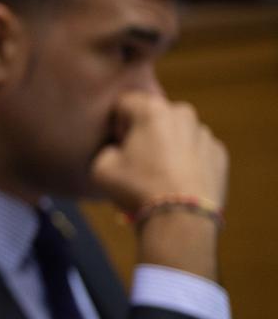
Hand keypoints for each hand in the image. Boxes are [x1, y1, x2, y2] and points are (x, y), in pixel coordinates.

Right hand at [92, 92, 228, 212]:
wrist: (179, 217)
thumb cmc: (137, 188)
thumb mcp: (101, 168)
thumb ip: (106, 150)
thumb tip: (116, 150)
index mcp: (152, 110)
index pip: (124, 102)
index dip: (115, 123)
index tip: (116, 144)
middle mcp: (182, 114)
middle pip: (155, 116)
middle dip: (145, 133)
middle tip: (136, 161)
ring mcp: (204, 133)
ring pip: (178, 134)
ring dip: (167, 147)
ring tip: (158, 176)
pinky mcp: (219, 154)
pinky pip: (196, 152)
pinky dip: (186, 162)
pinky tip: (176, 184)